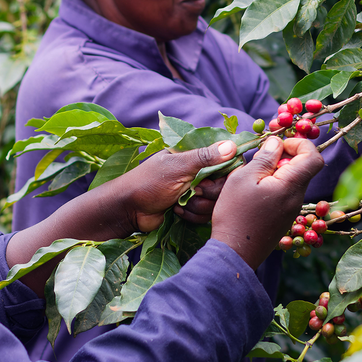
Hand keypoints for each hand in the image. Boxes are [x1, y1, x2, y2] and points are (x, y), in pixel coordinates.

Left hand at [119, 141, 237, 231]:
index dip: (227, 172)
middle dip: (209, 193)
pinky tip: (177, 211)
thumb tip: (232, 146)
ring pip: (216, 203)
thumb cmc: (149, 182)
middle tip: (192, 190)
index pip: (227, 161)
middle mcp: (199, 173)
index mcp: (196, 156)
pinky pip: (206, 215)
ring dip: (198, 206)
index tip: (218, 179)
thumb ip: (205, 157)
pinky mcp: (193, 209)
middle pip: (225, 185)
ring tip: (180, 202)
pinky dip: (193, 216)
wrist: (129, 210)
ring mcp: (196, 192)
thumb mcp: (177, 166)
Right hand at [211, 136, 324, 267]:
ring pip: (294, 180)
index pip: (314, 156)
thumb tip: (277, 143)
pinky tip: (254, 191)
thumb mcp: (244, 178)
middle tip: (261, 158)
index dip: (299, 143)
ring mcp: (292, 209)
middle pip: (304, 167)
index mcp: (291, 185)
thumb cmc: (236, 213)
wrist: (234, 253)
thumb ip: (264, 158)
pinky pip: (286, 193)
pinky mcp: (284, 218)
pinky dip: (275, 184)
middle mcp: (298, 198)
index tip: (278, 144)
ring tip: (253, 176)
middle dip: (285, 156)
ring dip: (278, 171)